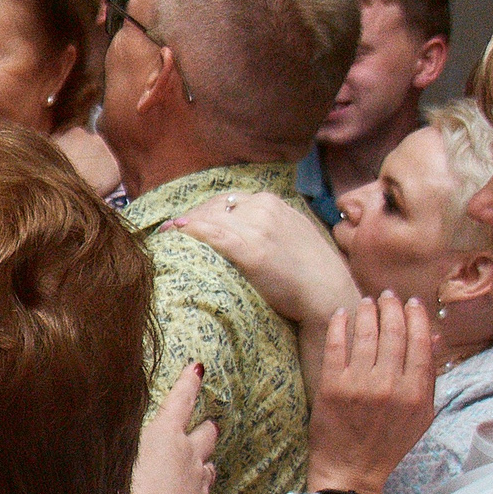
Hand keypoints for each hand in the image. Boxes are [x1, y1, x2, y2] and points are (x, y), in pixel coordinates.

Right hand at [91, 363, 218, 493]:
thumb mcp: (107, 461)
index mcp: (164, 436)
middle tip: (200, 425)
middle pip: (208, 432)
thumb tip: (105, 433)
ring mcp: (198, 485)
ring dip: (200, 461)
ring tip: (188, 466)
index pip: (182, 400)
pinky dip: (195, 490)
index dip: (190, 383)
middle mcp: (187, 456)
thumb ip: (114, 442)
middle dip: (204, 426)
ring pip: (210, 464)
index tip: (198, 369)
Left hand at [168, 193, 355, 328]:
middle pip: (213, 207)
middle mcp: (263, 208)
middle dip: (190, 218)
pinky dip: (192, 232)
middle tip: (168, 231)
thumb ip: (266, 225)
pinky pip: (213, 235)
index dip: (202, 212)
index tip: (185, 222)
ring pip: (209, 219)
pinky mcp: (251, 250)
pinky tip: (176, 234)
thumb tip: (236, 229)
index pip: (227, 201)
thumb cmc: (309, 271)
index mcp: (272, 202)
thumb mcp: (290, 233)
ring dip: (184, 226)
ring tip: (165, 236)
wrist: (327, 292)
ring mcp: (257, 228)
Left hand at [309, 292, 436, 493]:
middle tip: (387, 295)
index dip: (416, 316)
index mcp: (415, 393)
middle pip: (393, 333)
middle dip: (391, 307)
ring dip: (367, 312)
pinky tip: (342, 314)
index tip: (412, 302)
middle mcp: (389, 386)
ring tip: (367, 301)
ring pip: (366, 335)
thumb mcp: (420, 415)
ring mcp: (359, 385)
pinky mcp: (332, 387)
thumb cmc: (388, 443)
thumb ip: (428, 376)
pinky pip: (336, 346)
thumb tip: (435, 336)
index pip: (420, 342)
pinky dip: (340, 325)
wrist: (351, 471)